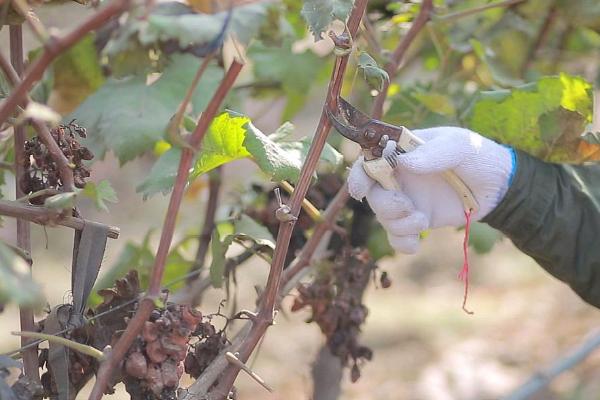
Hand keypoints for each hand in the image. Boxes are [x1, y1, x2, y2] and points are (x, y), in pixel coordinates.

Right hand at [347, 126, 514, 252]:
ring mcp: (407, 199)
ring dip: (397, 223)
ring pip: (383, 216)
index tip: (362, 189)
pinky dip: (402, 243)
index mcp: (402, 152)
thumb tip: (404, 164)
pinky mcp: (417, 220)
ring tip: (422, 220)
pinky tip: (416, 244)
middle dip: (384, 204)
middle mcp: (399, 176)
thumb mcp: (460, 146)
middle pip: (372, 193)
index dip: (359, 175)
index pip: (369, 161)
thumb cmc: (477, 156)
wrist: (500, 186)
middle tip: (406, 207)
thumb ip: (433, 152)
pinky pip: (397, 236)